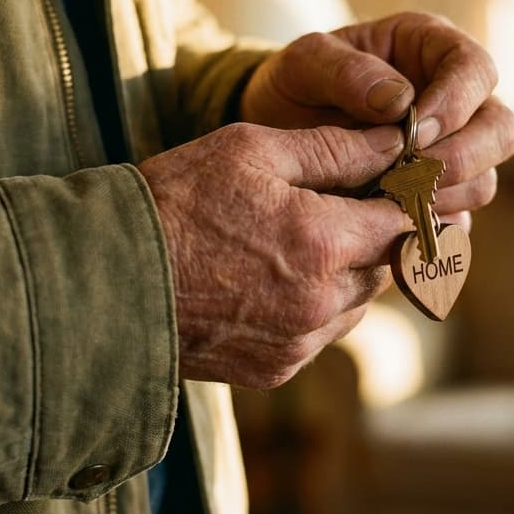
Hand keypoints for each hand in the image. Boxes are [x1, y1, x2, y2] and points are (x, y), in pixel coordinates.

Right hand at [139, 121, 407, 388]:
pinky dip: (320, 303)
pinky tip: (284, 276)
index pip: (407, 220)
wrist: (101, 284)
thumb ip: (334, 148)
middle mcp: (322, 302)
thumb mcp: (251, 150)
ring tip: (315, 237)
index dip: (412, 196)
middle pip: (390, 264)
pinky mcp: (276, 369)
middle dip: (383, 232)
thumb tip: (396, 144)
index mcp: (324, 241)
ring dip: (353, 270)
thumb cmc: (173, 202)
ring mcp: (299, 343)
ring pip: (360, 302)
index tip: (408, 179)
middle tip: (363, 201)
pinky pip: (323, 333)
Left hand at [239, 12, 513, 222]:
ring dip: (442, 196)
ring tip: (389, 200)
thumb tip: (398, 101)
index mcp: (432, 49)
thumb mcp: (304, 63)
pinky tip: (390, 227)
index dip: (457, 102)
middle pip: (500, 130)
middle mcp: (457, 101)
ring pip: (485, 181)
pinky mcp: (439, 197)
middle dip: (460, 157)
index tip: (415, 130)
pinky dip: (428, 227)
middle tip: (407, 174)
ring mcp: (454, 152)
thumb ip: (345, 71)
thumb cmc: (296, 85)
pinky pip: (456, 221)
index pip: (476, 70)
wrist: (277, 130)